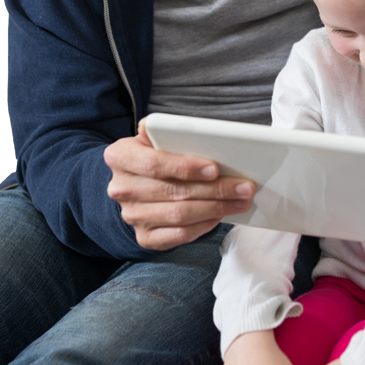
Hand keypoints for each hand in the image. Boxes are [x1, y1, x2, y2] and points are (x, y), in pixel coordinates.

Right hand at [105, 120, 254, 249]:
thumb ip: (162, 132)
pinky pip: (180, 235)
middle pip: (174, 192)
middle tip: (244, 187)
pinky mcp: (145, 237)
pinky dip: (204, 225)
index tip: (214, 169)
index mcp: (120, 157)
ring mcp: (132, 216)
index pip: (155, 163)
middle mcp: (121, 189)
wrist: (132, 186)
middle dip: (215, 190)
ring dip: (216, 208)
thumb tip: (170, 126)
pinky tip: (221, 215)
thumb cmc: (151, 157)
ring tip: (241, 201)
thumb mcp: (151, 139)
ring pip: (180, 215)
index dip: (186, 167)